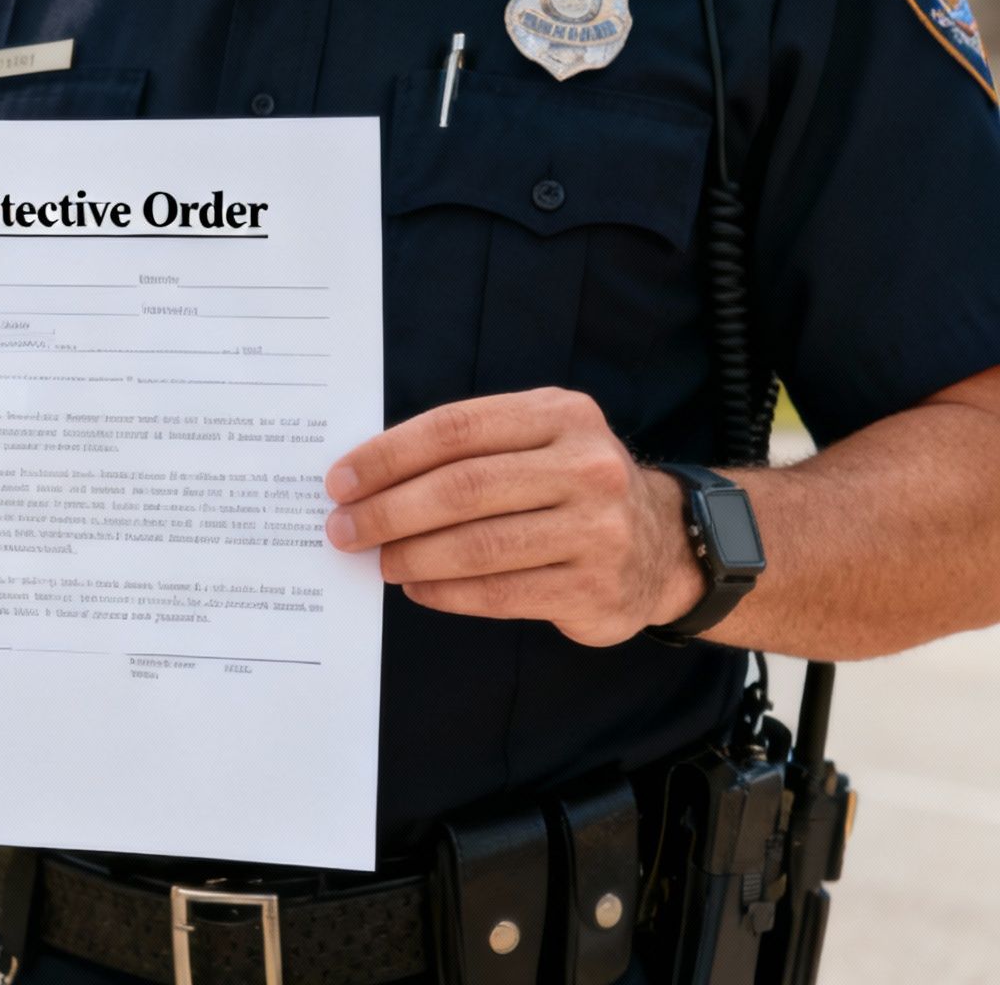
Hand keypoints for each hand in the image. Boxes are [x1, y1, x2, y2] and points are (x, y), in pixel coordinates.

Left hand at [324, 388, 702, 646]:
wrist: (666, 544)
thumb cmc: (570, 485)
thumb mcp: (538, 440)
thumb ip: (468, 448)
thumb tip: (368, 479)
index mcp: (560, 415)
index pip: (454, 429)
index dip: (387, 456)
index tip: (340, 481)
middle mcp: (586, 466)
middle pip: (462, 488)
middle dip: (388, 511)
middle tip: (344, 528)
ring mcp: (597, 529)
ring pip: (478, 546)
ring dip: (412, 555)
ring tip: (378, 559)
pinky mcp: (594, 588)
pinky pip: (500, 592)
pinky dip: (446, 592)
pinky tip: (417, 586)